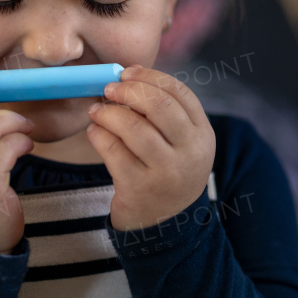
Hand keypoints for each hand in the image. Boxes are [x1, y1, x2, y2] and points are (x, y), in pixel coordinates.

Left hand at [86, 64, 215, 231]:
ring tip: (97, 111)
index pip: (180, 93)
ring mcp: (166, 172)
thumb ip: (165, 113)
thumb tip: (128, 76)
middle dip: (129, 91)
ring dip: (109, 113)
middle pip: (159, 105)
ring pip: (134, 127)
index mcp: (203, 135)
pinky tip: (94, 132)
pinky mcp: (139, 187)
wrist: (164, 224)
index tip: (127, 72)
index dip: (150, 76)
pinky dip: (98, 136)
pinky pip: (113, 151)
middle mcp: (190, 152)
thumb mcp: (181, 144)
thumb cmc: (167, 172)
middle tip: (109, 89)